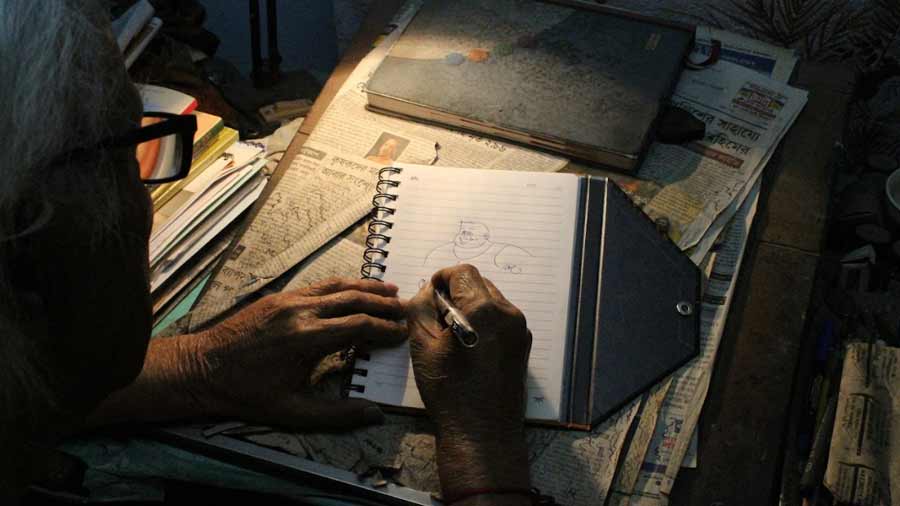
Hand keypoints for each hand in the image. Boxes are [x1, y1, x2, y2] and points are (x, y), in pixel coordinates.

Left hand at [189, 278, 405, 430]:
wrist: (202, 369)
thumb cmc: (247, 394)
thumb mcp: (292, 411)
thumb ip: (337, 414)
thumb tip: (374, 414)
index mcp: (306, 339)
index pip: (358, 326)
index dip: (384, 329)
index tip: (402, 333)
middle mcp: (300, 312)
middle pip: (352, 299)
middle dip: (382, 302)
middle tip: (405, 306)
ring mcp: (288, 300)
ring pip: (337, 286)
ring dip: (366, 286)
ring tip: (390, 288)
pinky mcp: (279, 297)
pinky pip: (318, 285)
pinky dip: (342, 284)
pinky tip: (354, 288)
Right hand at [407, 264, 531, 495]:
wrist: (482, 433)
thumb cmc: (449, 391)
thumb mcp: (423, 346)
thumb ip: (421, 308)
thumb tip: (428, 292)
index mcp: (483, 310)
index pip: (462, 272)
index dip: (442, 278)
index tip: (430, 296)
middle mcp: (508, 313)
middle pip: (479, 283)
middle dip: (456, 292)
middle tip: (438, 317)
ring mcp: (519, 329)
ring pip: (492, 299)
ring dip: (471, 306)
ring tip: (453, 334)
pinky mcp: (523, 345)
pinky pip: (502, 318)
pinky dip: (484, 321)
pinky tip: (470, 346)